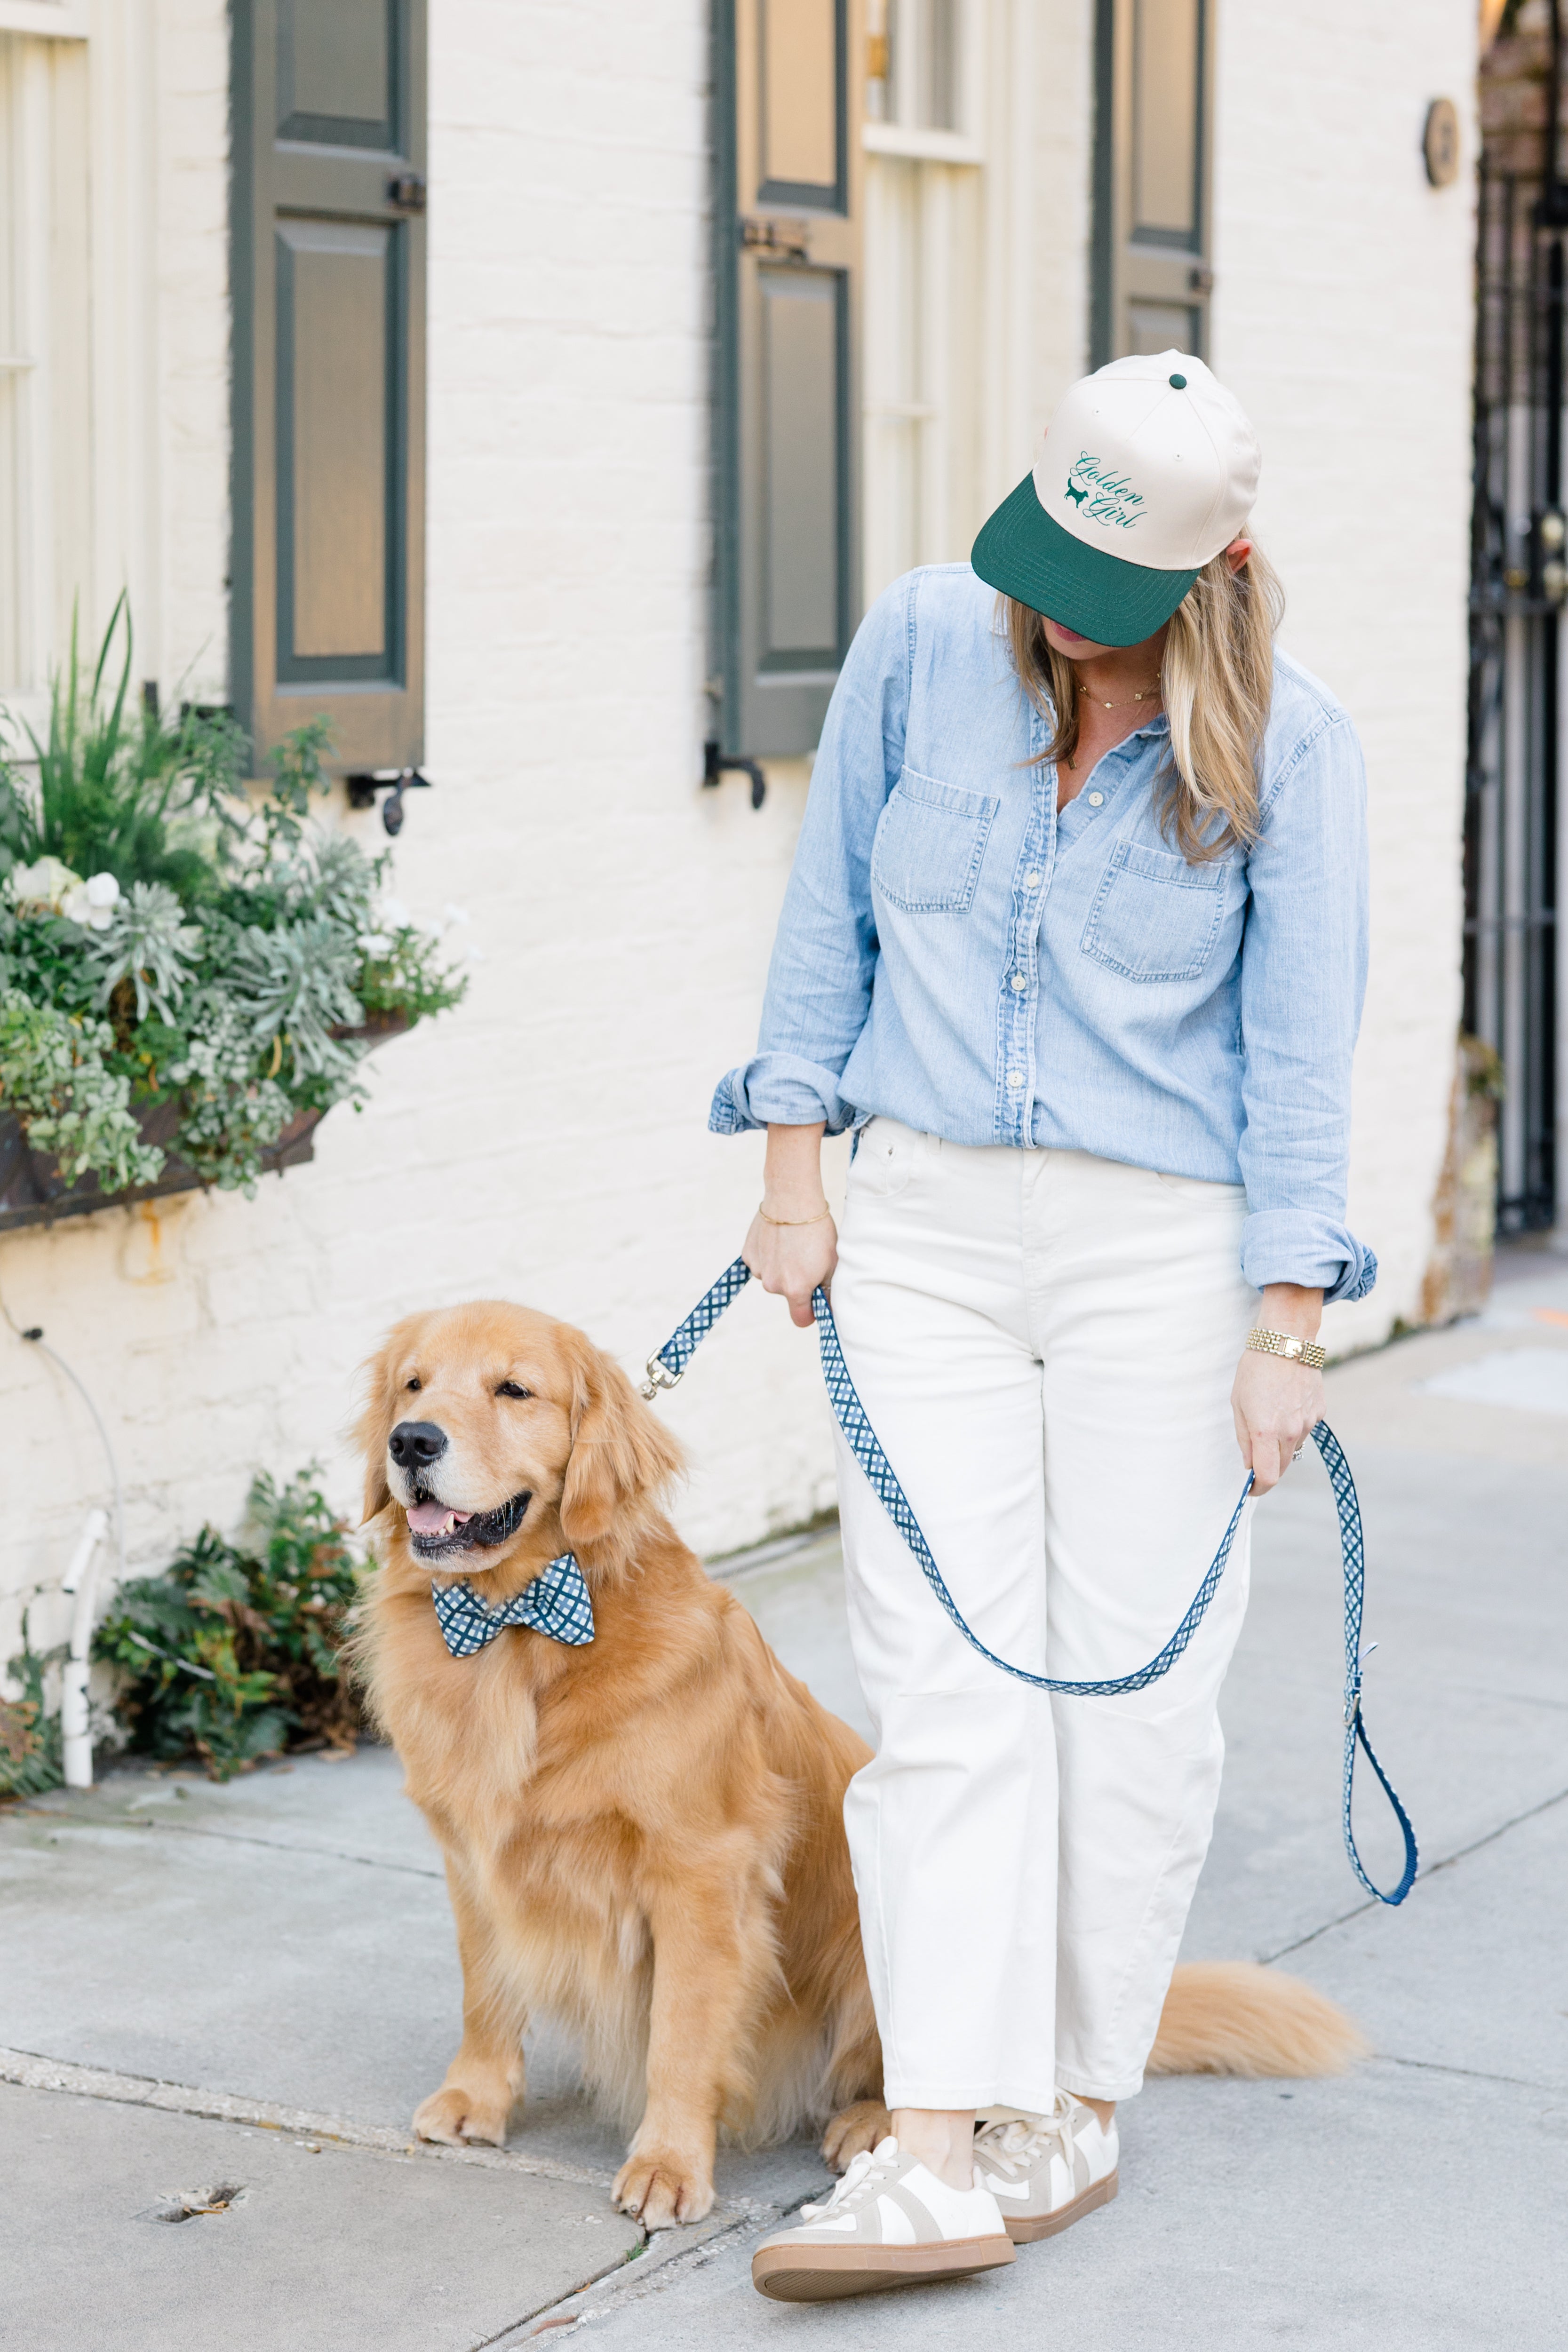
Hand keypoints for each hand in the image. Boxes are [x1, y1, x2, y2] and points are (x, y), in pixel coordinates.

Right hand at [743, 1203, 836, 1328]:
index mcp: (796, 1290)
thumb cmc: (817, 1230)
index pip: (801, 1319)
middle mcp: (774, 1285)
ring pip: (773, 1278)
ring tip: (792, 1245)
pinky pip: (761, 1264)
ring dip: (781, 1268)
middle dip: (796, 1283)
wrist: (791, 1199)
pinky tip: (778, 1240)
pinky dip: (769, 1256)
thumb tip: (828, 1307)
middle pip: (787, 1294)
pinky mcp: (748, 1256)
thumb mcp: (832, 1263)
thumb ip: (829, 1290)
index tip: (815, 1301)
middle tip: (806, 1258)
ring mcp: (759, 1270)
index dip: (810, 1312)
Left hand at [1230, 1349, 1321, 1493]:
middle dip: (1268, 1469)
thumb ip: (1244, 1439)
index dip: (1258, 1488)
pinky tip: (1286, 1405)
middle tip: (1255, 1459)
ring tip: (1270, 1417)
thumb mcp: (1238, 1404)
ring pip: (1294, 1448)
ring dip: (1281, 1445)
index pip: (1268, 1476)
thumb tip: (1248, 1464)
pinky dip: (1294, 1427)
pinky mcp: (1320, 1412)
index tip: (1250, 1488)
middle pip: (1282, 1467)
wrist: (1286, 1341)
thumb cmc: (1255, 1370)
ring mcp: (1308, 1423)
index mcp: (1266, 1431)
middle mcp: (1290, 1431)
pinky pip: (1305, 1430)